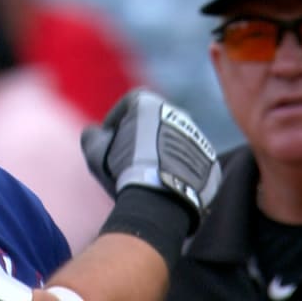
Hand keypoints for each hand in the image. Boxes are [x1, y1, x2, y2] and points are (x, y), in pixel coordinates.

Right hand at [81, 88, 220, 229]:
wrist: (160, 199)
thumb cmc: (123, 168)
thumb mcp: (93, 149)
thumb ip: (92, 134)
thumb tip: (98, 134)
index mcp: (150, 103)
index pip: (127, 105)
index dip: (114, 122)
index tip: (108, 140)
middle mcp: (178, 114)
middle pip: (153, 123)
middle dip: (140, 138)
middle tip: (127, 160)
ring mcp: (197, 138)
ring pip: (173, 142)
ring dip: (160, 153)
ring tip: (146, 175)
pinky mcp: (210, 161)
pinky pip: (189, 161)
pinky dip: (177, 169)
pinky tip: (164, 184)